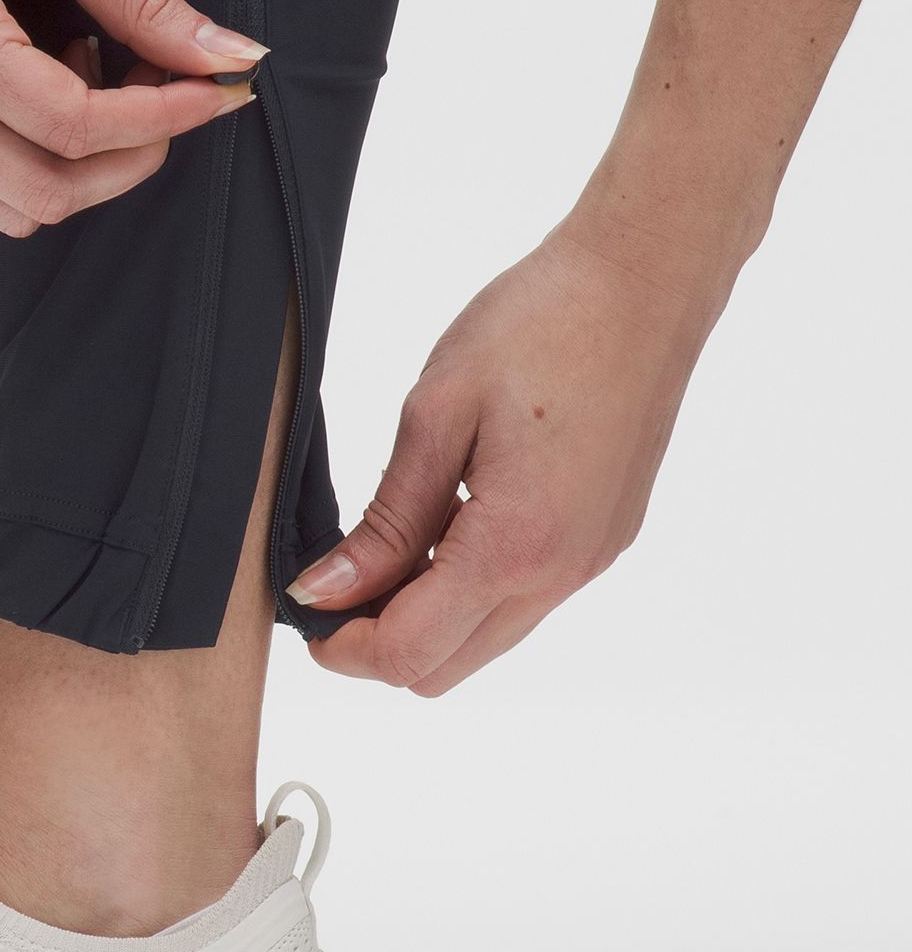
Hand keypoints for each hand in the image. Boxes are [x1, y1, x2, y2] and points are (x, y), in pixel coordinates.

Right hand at [0, 0, 261, 236]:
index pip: (69, 125)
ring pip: (11, 210)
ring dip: (78, 170)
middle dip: (128, 159)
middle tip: (167, 93)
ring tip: (92, 78)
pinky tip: (47, 95)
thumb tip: (224, 55)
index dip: (158, 118)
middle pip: (44, 190)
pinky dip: (31, 170)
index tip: (215, 89)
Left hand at [289, 218, 726, 695]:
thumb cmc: (545, 324)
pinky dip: (470, 589)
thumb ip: (384, 520)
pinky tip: (447, 524)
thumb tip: (327, 588)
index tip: (303, 603)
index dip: (339, 645)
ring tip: (389, 542)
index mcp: (513, 546)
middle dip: (377, 641)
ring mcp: (589, 563)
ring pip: (484, 642)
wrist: (647, 280)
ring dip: (425, 616)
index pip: (406, 654)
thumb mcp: (435, 414)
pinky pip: (523, 602)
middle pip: (442, 670)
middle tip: (335, 576)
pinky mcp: (603, 542)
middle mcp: (560, 574)